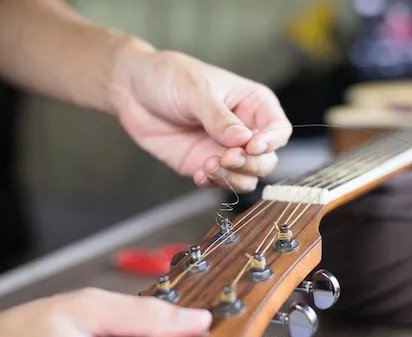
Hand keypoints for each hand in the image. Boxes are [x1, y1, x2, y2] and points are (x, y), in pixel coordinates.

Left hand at [111, 41, 291, 192]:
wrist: (133, 90)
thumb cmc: (168, 77)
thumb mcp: (195, 91)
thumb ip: (219, 118)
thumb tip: (242, 140)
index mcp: (253, 104)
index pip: (278, 130)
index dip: (270, 142)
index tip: (251, 146)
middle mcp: (244, 130)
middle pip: (266, 160)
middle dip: (250, 164)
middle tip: (226, 158)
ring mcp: (225, 150)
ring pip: (247, 177)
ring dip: (233, 178)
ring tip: (208, 166)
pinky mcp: (206, 164)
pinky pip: (220, 183)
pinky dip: (213, 183)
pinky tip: (199, 173)